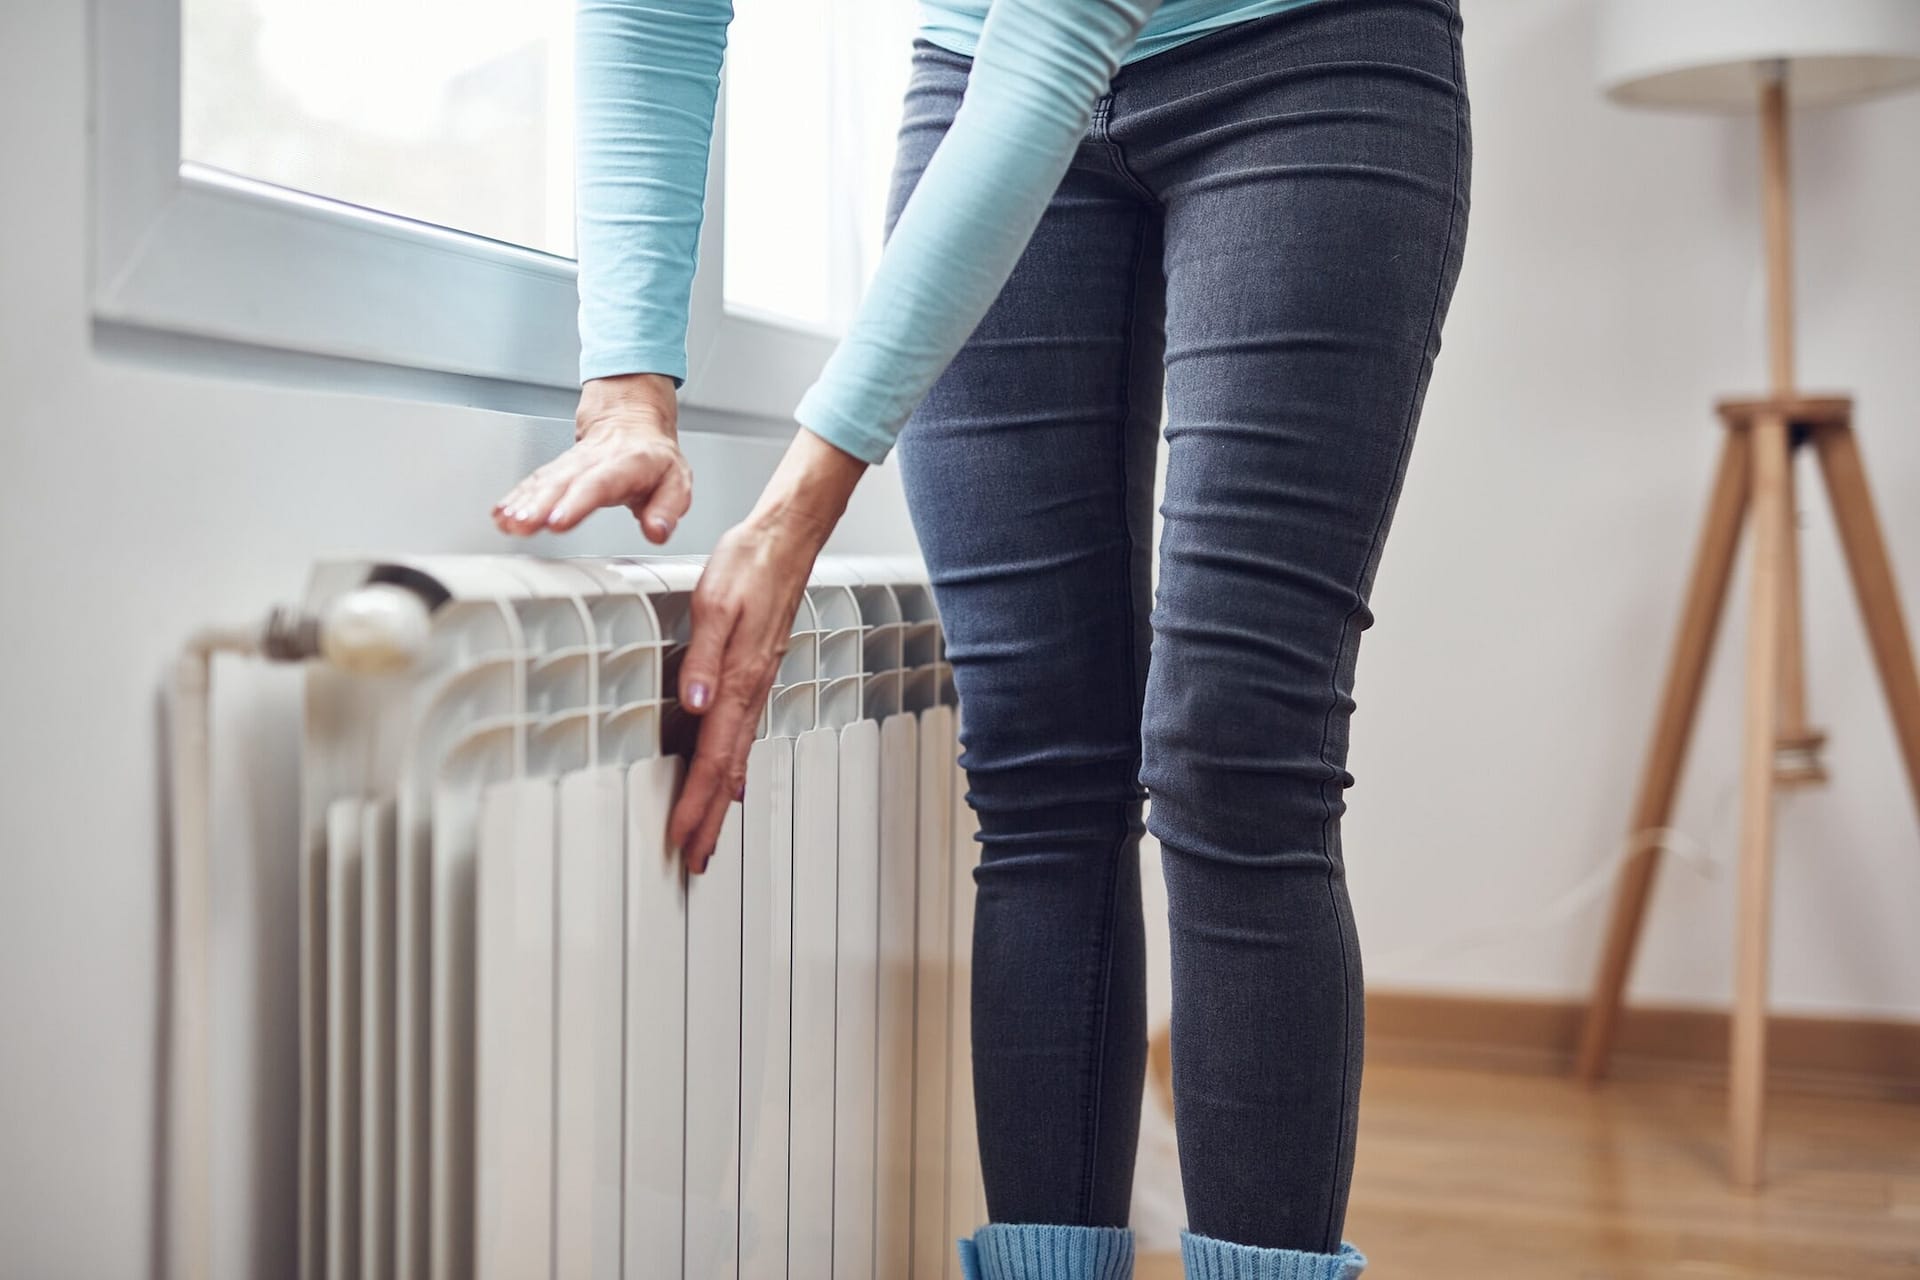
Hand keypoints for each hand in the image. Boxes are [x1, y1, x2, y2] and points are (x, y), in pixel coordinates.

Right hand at [493, 373, 691, 538]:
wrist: (632, 418)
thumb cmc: (654, 457)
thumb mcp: (677, 482)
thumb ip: (668, 509)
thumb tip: (658, 531)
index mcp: (627, 463)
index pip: (600, 483)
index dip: (577, 502)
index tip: (559, 521)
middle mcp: (594, 461)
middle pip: (563, 482)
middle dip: (539, 504)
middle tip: (522, 524)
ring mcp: (573, 463)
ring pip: (545, 481)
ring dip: (524, 502)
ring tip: (507, 522)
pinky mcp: (558, 469)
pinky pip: (535, 481)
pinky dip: (517, 497)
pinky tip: (502, 514)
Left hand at [667, 428, 868, 872]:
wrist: (787, 538)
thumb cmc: (750, 564)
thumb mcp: (715, 603)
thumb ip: (703, 656)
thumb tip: (696, 704)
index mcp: (741, 679)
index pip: (714, 756)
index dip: (696, 801)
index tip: (681, 838)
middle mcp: (752, 690)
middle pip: (729, 770)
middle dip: (710, 818)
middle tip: (695, 860)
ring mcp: (758, 685)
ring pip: (738, 756)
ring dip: (720, 799)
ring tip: (707, 833)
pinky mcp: (757, 674)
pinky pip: (745, 734)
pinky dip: (734, 767)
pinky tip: (730, 779)